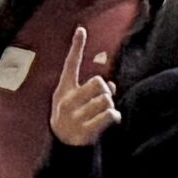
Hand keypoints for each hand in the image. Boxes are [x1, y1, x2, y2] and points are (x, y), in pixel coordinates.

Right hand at [50, 26, 119, 146]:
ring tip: (105, 112)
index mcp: (63, 90)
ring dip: (110, 105)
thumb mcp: (75, 102)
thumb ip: (91, 90)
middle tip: (104, 99)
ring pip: (106, 100)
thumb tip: (112, 85)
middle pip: (98, 82)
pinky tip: (112, 120)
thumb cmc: (73, 119)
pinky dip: (115, 116)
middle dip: (106, 90)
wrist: (62, 148)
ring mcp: (74, 117)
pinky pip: (109, 115)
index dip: (76, 47)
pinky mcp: (84, 131)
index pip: (70, 64)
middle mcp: (66, 101)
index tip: (81, 29)